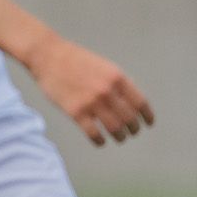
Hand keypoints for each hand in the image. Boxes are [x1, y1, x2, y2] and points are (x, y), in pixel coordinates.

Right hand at [24, 34, 153, 145]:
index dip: (147, 116)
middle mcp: (107, 91)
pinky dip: (100, 140)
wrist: (47, 56)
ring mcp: (91, 102)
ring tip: (120, 138)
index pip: (140, 103)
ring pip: (114, 128)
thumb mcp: (105, 66)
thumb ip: (119, 84)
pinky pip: (93, 133)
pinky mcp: (75, 112)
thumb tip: (132, 103)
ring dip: (120, 136)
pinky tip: (101, 141)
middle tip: (133, 132)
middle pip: (129, 118)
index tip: (148, 123)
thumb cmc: (76, 61)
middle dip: (134, 128)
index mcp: (117, 78)